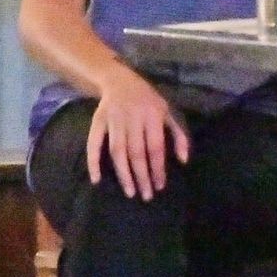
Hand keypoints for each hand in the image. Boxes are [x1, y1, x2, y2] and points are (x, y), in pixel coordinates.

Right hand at [87, 69, 190, 199]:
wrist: (120, 81)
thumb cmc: (149, 101)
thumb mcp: (168, 112)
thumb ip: (178, 135)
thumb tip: (183, 160)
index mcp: (153, 116)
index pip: (155, 147)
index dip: (157, 168)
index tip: (159, 186)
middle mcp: (133, 118)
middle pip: (136, 152)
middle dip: (141, 176)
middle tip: (145, 195)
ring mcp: (113, 120)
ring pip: (117, 151)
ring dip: (123, 173)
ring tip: (129, 191)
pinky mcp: (97, 122)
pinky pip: (93, 144)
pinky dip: (93, 161)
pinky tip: (96, 179)